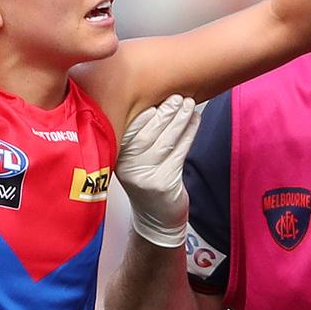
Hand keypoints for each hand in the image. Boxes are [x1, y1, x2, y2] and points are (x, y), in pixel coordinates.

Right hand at [116, 95, 200, 248]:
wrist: (156, 218)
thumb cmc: (149, 180)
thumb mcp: (136, 158)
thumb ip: (140, 134)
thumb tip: (157, 98)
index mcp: (115, 156)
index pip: (128, 128)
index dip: (142, 109)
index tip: (156, 91)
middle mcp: (127, 167)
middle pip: (147, 133)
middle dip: (164, 112)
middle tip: (177, 96)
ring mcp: (144, 177)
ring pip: (165, 141)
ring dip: (179, 120)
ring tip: (188, 104)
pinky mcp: (163, 184)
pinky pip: (179, 153)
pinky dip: (188, 134)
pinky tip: (195, 120)